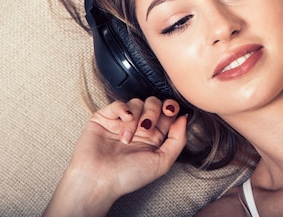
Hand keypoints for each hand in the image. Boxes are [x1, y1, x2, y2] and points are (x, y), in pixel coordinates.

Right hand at [44, 97, 187, 216]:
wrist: (98, 181)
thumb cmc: (128, 176)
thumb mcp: (162, 162)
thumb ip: (178, 140)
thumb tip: (184, 118)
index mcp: (154, 136)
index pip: (168, 112)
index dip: (171, 108)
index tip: (170, 112)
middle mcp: (139, 126)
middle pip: (154, 103)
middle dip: (153, 112)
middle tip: (146, 127)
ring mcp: (122, 121)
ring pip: (137, 102)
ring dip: (136, 118)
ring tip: (127, 138)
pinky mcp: (105, 117)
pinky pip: (119, 103)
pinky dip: (123, 109)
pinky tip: (124, 120)